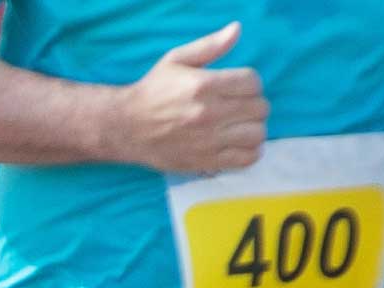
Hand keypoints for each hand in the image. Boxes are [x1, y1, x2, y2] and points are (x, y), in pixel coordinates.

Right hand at [117, 24, 266, 175]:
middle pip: (259, 108)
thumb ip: (209, 45)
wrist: (124, 127)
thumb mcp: (176, 60)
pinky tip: (237, 143)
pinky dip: (249, 151)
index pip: (253, 82)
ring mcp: (208, 140)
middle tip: (237, 107)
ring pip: (257, 133)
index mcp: (204, 85)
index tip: (236, 87)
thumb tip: (237, 30)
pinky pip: (247, 158)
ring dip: (253, 127)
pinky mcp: (205, 161)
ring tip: (239, 125)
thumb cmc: (152, 91)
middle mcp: (209, 113)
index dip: (249, 83)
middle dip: (252, 104)